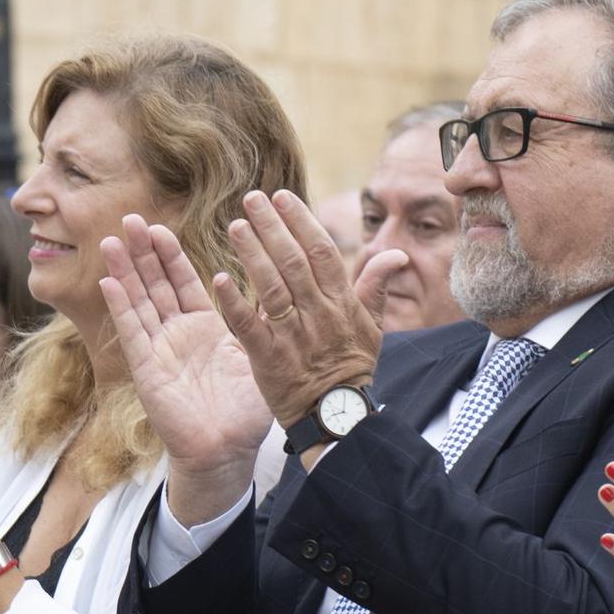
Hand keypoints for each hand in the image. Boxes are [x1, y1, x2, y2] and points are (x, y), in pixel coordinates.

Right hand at [99, 215, 271, 471]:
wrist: (228, 449)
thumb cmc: (246, 410)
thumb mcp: (258, 352)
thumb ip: (259, 316)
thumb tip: (281, 280)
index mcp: (205, 328)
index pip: (183, 282)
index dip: (170, 254)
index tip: (159, 226)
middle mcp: (177, 335)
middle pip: (156, 285)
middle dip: (142, 253)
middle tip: (130, 218)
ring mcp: (159, 351)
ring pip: (140, 302)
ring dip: (125, 272)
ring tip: (113, 240)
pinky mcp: (148, 370)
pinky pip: (133, 333)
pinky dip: (121, 307)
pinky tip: (109, 282)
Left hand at [210, 189, 405, 429]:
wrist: (336, 417)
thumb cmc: (351, 369)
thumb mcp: (372, 328)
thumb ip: (376, 287)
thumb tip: (394, 252)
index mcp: (341, 303)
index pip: (321, 252)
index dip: (300, 221)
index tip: (282, 197)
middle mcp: (317, 314)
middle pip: (293, 262)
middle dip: (272, 227)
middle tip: (251, 199)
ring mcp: (292, 335)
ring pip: (271, 287)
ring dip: (252, 254)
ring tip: (236, 226)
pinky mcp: (268, 359)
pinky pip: (248, 326)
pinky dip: (233, 302)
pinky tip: (219, 278)